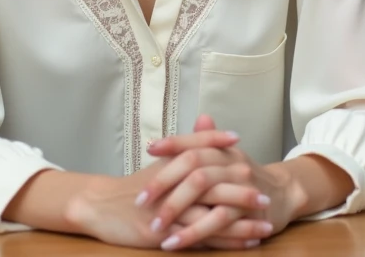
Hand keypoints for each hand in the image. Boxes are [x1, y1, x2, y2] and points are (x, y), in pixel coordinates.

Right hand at [65, 127, 268, 249]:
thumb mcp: (162, 163)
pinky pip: (200, 237)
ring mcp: (169, 209)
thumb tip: (210, 121)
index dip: (222, 149)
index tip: (245, 152)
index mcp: (171, 164)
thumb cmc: (134, 188)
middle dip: (242, 192)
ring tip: (264, 226)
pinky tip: (244, 244)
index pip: (200, 148)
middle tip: (265, 197)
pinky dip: (225, 241)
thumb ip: (189, 145)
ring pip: (211, 215)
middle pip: (213, 184)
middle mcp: (172, 184)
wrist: (100, 207)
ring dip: (241, 222)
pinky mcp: (164, 232)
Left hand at [142, 116, 299, 250]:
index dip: (173, 144)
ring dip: (176, 211)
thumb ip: (206, 141)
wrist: (284, 194)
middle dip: (164, 184)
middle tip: (141, 201)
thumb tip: (195, 117)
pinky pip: (218, 221)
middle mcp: (232, 163)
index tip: (150, 149)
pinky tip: (175, 243)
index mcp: (223, 149)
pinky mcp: (248, 211)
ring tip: (155, 228)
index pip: (194, 142)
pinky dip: (194, 233)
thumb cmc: (245, 176)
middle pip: (194, 168)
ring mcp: (241, 186)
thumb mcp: (226, 156)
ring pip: (205, 194)